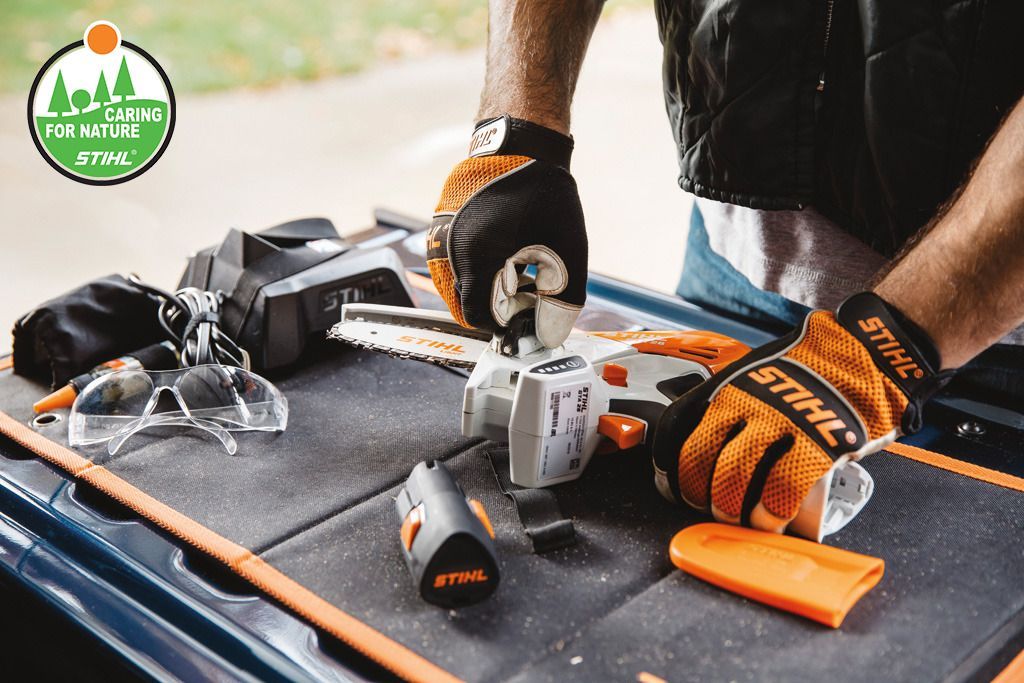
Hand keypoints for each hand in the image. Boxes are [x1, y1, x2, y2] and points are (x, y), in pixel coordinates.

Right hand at [427, 115, 586, 347]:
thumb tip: (548, 336)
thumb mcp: (566, 249)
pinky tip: (510, 254)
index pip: (477, 318)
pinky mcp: (441, 229)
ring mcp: (438, 238)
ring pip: (460, 287)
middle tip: (533, 289)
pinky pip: (456, 266)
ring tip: (524, 268)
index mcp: (473, 256)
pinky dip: (482, 270)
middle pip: (467, 305)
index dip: (507, 324)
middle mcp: (446, 249)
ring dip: (491, 288)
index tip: (532, 315)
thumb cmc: (542, 190)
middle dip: (500, 306)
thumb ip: (562, 301)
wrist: (520, 144)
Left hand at [652, 292, 952, 536]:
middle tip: (714, 508)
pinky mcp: (817, 441)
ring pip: (736, 478)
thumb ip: (733, 403)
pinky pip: (784, 488)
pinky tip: (773, 521)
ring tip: (744, 519)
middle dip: (701, 495)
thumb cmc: (811, 371)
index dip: (671, 471)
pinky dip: (773, 512)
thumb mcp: (757, 375)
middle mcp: (745, 402)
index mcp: (725, 387)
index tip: (675, 491)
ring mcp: (780, 421)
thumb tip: (710, 447)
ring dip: (733, 509)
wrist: (870, 352)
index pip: (677, 433)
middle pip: (701, 461)